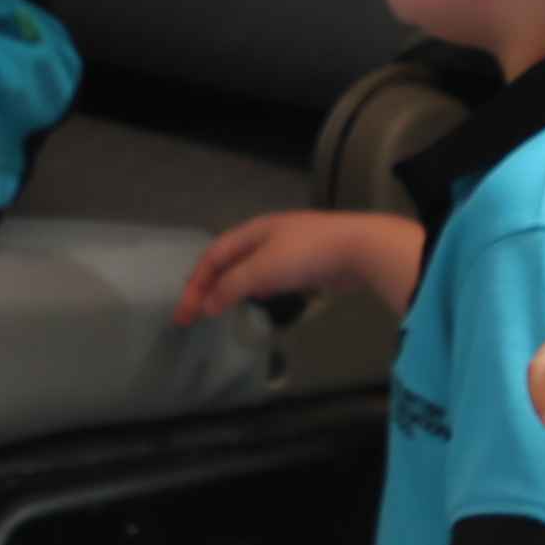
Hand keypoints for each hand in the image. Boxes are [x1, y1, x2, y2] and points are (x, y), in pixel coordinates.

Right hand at [174, 207, 416, 325]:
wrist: (359, 248)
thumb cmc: (307, 254)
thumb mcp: (262, 269)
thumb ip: (232, 287)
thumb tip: (207, 304)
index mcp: (252, 231)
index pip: (212, 256)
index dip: (195, 285)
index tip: (185, 314)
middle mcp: (266, 236)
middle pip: (227, 261)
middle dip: (208, 286)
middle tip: (193, 313)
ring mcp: (287, 249)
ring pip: (248, 269)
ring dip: (230, 287)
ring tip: (218, 308)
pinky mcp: (306, 263)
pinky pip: (270, 276)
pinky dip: (255, 289)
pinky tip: (259, 299)